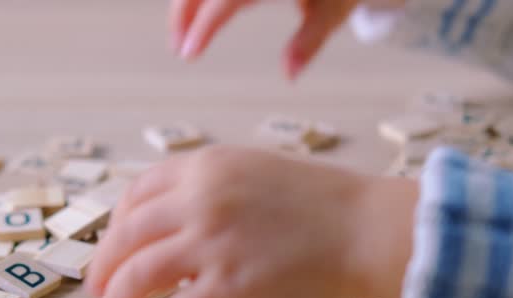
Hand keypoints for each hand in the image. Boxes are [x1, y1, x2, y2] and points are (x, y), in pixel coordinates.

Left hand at [86, 145, 416, 297]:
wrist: (367, 227)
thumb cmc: (324, 203)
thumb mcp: (256, 172)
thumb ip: (212, 188)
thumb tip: (176, 221)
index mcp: (206, 168)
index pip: (137, 194)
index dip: (117, 223)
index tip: (114, 245)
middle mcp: (199, 200)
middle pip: (126, 235)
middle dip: (104, 265)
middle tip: (97, 288)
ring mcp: (211, 244)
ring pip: (138, 274)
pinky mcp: (229, 287)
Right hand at [169, 0, 360, 78]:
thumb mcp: (332, 12)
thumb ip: (309, 41)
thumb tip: (290, 74)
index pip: (223, 1)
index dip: (202, 26)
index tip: (189, 51)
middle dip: (182, 13)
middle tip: (180, 48)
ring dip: (185, 2)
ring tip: (183, 33)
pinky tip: (194, 11)